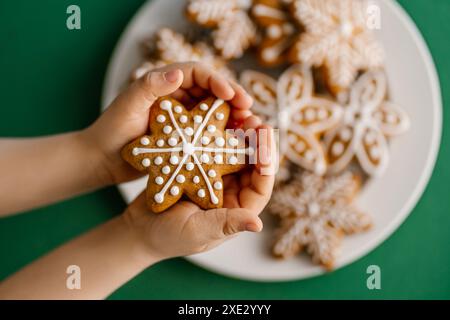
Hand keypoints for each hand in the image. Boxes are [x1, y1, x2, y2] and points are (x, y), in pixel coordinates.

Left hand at [82, 62, 253, 184]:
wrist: (102, 160)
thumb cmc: (110, 131)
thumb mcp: (128, 106)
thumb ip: (150, 86)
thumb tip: (178, 74)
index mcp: (164, 83)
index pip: (198, 73)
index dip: (218, 80)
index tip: (232, 94)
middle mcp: (177, 97)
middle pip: (212, 91)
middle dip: (233, 98)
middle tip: (249, 110)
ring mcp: (182, 117)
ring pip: (214, 111)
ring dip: (233, 117)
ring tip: (250, 127)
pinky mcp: (185, 136)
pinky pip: (209, 132)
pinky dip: (224, 135)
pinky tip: (237, 144)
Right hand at [123, 120, 275, 259]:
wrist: (139, 229)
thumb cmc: (167, 237)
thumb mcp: (197, 231)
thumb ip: (225, 224)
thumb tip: (258, 225)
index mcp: (236, 210)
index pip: (261, 187)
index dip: (267, 164)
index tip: (266, 142)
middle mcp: (230, 193)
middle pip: (251, 166)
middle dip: (256, 143)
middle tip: (255, 120)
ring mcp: (215, 179)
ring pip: (235, 154)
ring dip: (240, 135)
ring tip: (240, 115)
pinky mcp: (200, 167)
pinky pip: (214, 148)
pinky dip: (218, 134)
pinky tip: (218, 118)